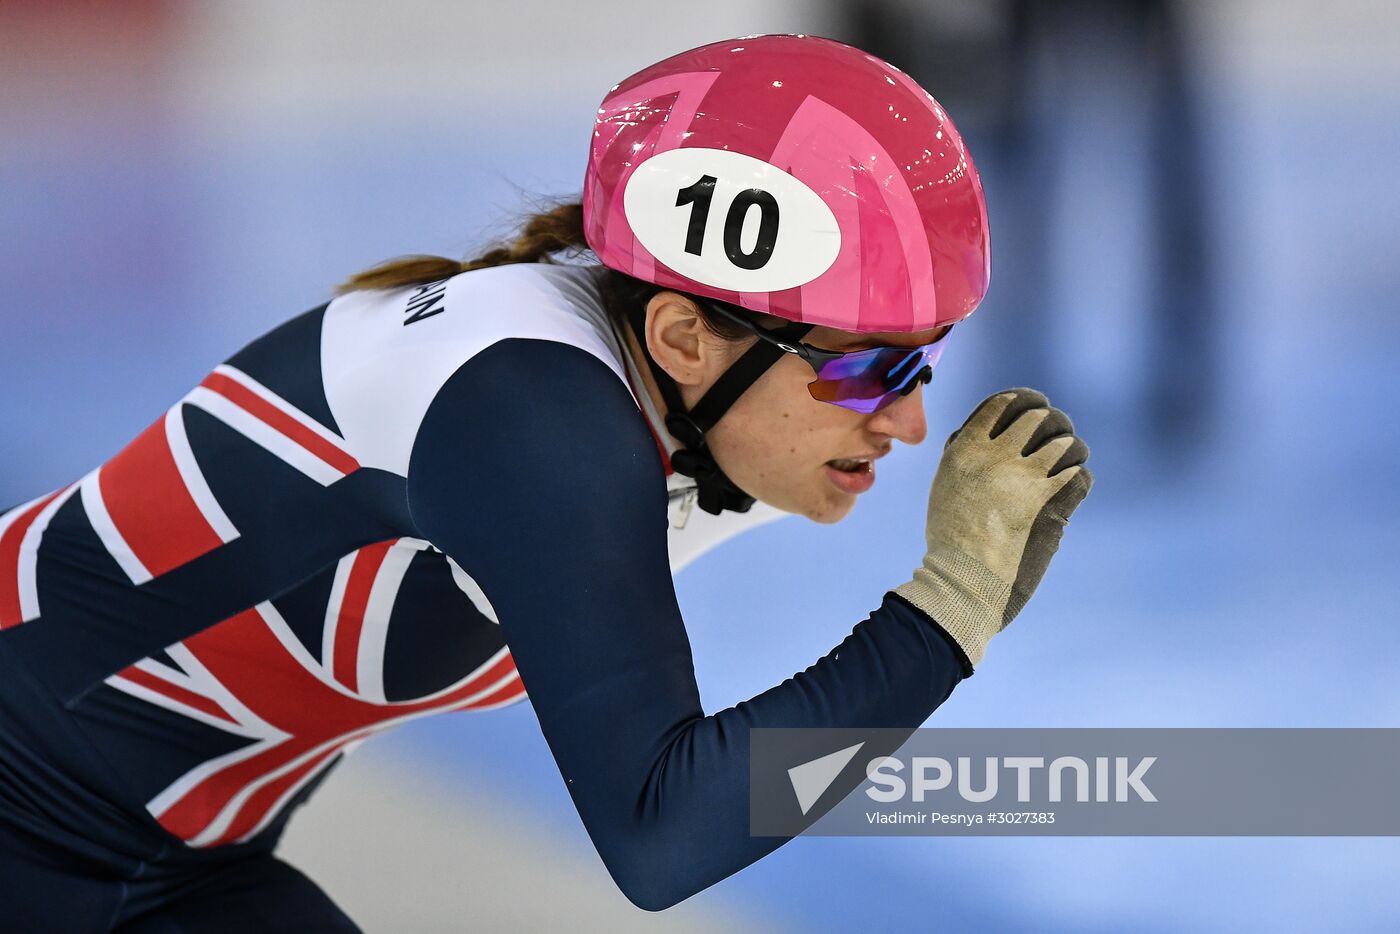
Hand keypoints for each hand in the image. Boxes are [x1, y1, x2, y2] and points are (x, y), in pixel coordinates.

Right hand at [893, 388, 1092, 666]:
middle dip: (1053, 422)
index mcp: (965, 448)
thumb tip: (987, 436)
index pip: (1003, 403)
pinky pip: (1078, 475)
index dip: (1023, 400)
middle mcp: (995, 455)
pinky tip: (1070, 486)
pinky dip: (1077, 479)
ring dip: (1070, 450)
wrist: (962, 580)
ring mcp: (1024, 478)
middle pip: (1038, 417)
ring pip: (1065, 443)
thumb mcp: (946, 484)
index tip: (1033, 404)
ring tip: (1070, 456)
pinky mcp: (1049, 504)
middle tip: (1057, 430)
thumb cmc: (950, 538)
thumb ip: (965, 455)